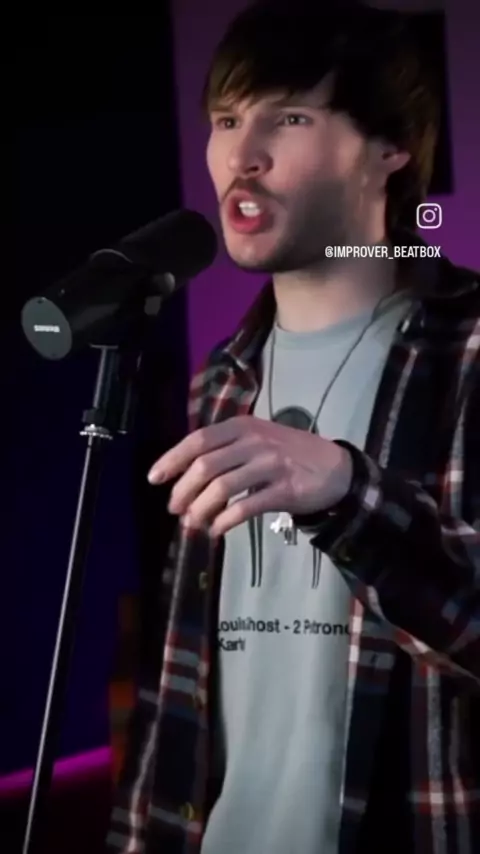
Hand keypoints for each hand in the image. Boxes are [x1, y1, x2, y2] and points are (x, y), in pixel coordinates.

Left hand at [147, 415, 352, 537]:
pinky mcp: (284, 490)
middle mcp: (254, 441)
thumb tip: (186, 473)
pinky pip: (245, 508)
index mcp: (243, 426)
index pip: (198, 440)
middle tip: (174, 508)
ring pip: (222, 488)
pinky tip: (216, 529)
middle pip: (205, 466)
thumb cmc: (290, 454)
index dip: (172, 459)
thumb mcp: (258, 439)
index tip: (154, 478)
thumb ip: (226, 450)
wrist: (337, 469)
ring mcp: (271, 465)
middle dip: (183, 491)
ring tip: (192, 523)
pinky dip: (225, 521)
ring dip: (200, 509)